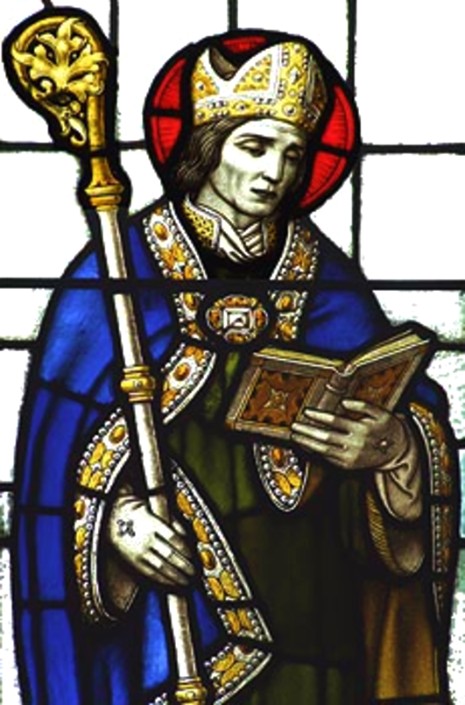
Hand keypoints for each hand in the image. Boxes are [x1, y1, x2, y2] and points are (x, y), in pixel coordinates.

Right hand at [107, 494, 194, 587]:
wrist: (112, 516)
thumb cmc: (138, 512)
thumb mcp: (155, 511)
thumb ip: (172, 523)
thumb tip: (188, 537)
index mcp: (153, 524)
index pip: (175, 539)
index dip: (186, 550)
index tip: (195, 558)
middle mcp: (146, 539)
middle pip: (170, 555)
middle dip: (184, 566)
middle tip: (194, 574)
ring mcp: (138, 551)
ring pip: (161, 567)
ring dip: (176, 577)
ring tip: (187, 582)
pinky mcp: (132, 561)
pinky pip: (150, 573)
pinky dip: (162, 581)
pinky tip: (171, 584)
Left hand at [291, 399, 408, 470]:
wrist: (397, 451)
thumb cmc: (386, 428)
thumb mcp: (381, 413)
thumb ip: (363, 405)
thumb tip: (344, 401)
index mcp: (362, 429)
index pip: (336, 421)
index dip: (320, 416)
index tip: (307, 411)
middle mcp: (355, 445)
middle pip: (326, 437)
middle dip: (308, 431)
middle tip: (294, 425)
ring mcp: (351, 457)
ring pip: (325, 451)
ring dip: (308, 443)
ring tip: (296, 436)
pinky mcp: (348, 466)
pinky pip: (328, 459)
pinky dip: (316, 452)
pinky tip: (306, 445)